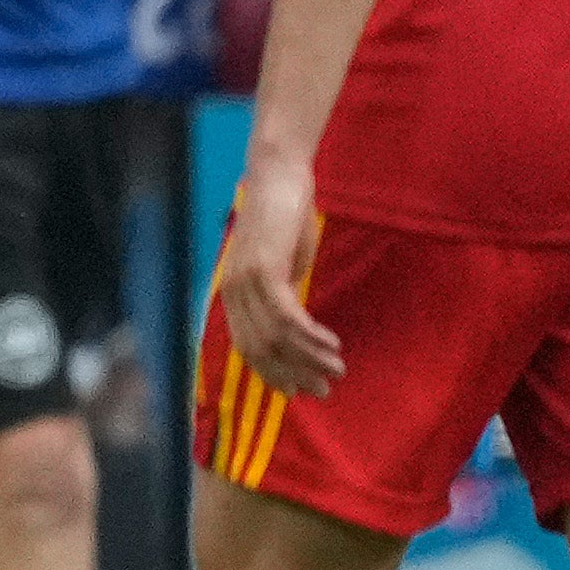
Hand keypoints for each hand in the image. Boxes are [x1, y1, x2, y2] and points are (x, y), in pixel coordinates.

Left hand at [208, 150, 335, 402]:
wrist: (279, 178)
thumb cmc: (284, 222)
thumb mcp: (283, 267)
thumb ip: (284, 298)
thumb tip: (297, 332)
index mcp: (233, 295)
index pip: (248, 349)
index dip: (274, 374)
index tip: (300, 391)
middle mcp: (232, 292)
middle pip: (261, 350)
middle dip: (294, 374)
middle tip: (324, 389)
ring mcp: (245, 281)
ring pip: (276, 338)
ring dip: (309, 359)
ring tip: (336, 369)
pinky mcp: (265, 269)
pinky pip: (287, 316)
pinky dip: (310, 336)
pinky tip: (331, 344)